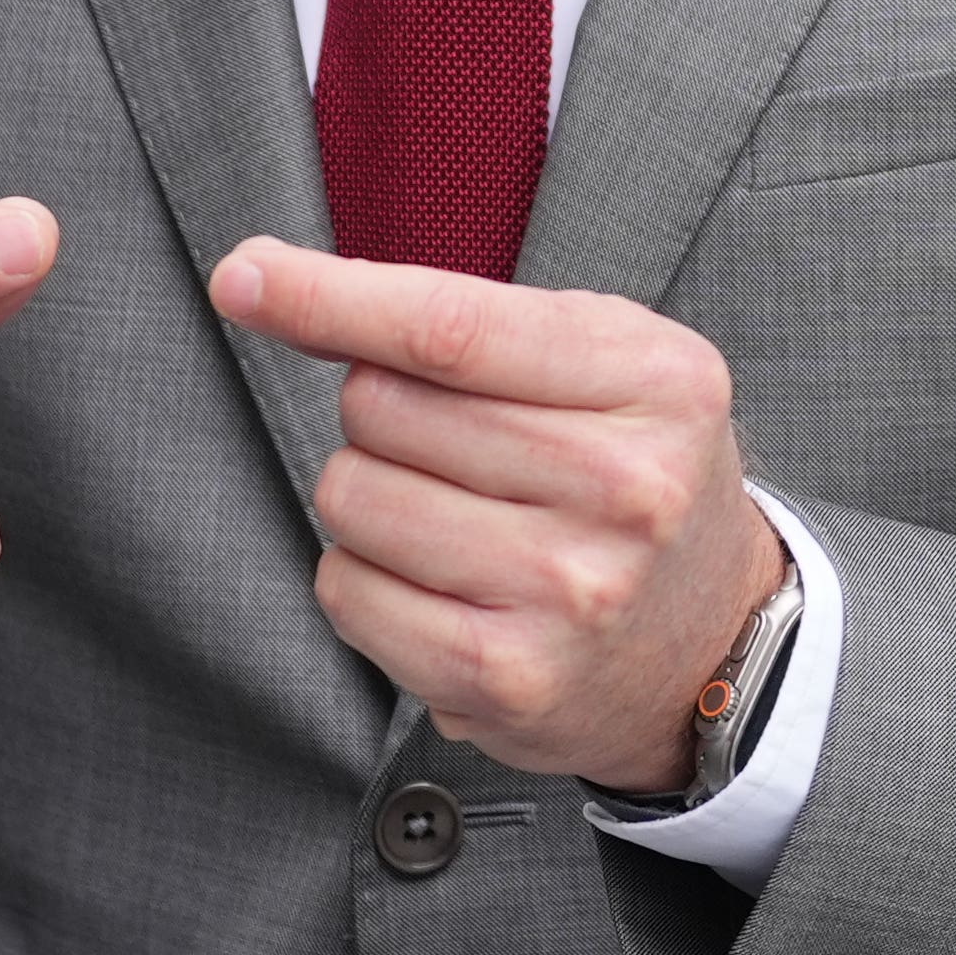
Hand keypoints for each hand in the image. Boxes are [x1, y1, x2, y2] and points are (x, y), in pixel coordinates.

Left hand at [210, 239, 788, 791]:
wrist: (711, 641)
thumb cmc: (631, 473)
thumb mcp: (603, 360)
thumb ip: (462, 315)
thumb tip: (269, 281)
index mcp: (656, 382)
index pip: (450, 329)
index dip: (329, 298)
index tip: (244, 276)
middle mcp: (625, 487)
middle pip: (381, 407)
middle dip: (381, 410)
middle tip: (456, 446)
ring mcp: (569, 591)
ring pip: (352, 496)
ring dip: (370, 496)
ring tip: (454, 516)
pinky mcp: (510, 679)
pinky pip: (348, 592)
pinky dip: (364, 579)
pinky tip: (436, 583)